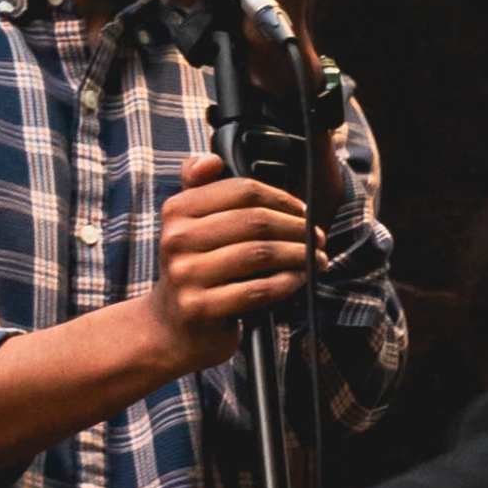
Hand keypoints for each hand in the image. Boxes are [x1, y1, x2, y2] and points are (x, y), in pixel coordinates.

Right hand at [141, 152, 314, 367]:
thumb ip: (200, 188)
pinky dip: (287, 283)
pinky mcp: (200, 308)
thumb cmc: (194, 271)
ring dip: (299, 256)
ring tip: (317, 259)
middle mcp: (176, 239)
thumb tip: (211, 159)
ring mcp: (186, 275)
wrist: (170, 327)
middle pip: (256, 222)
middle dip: (297, 229)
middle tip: (317, 238)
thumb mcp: (189, 225)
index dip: (283, 199)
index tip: (304, 212)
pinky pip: (257, 290)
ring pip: (260, 254)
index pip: (242, 191)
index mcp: (177, 211)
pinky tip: (299, 280)